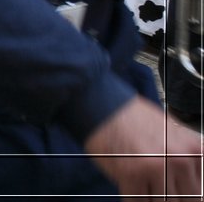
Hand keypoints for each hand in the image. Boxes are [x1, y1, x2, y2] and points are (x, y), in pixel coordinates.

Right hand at [85, 95, 201, 197]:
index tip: (175, 191)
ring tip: (141, 184)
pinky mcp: (131, 174)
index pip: (200, 189)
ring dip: (151, 197)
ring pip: (162, 201)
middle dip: (169, 197)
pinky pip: (137, 200)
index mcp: (193, 150)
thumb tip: (192, 181)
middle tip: (155, 187)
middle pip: (185, 199)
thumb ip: (186, 156)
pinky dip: (132, 197)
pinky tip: (128, 184)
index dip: (186, 193)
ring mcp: (156, 168)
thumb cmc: (131, 116)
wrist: (102, 103)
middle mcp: (179, 159)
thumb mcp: (171, 132)